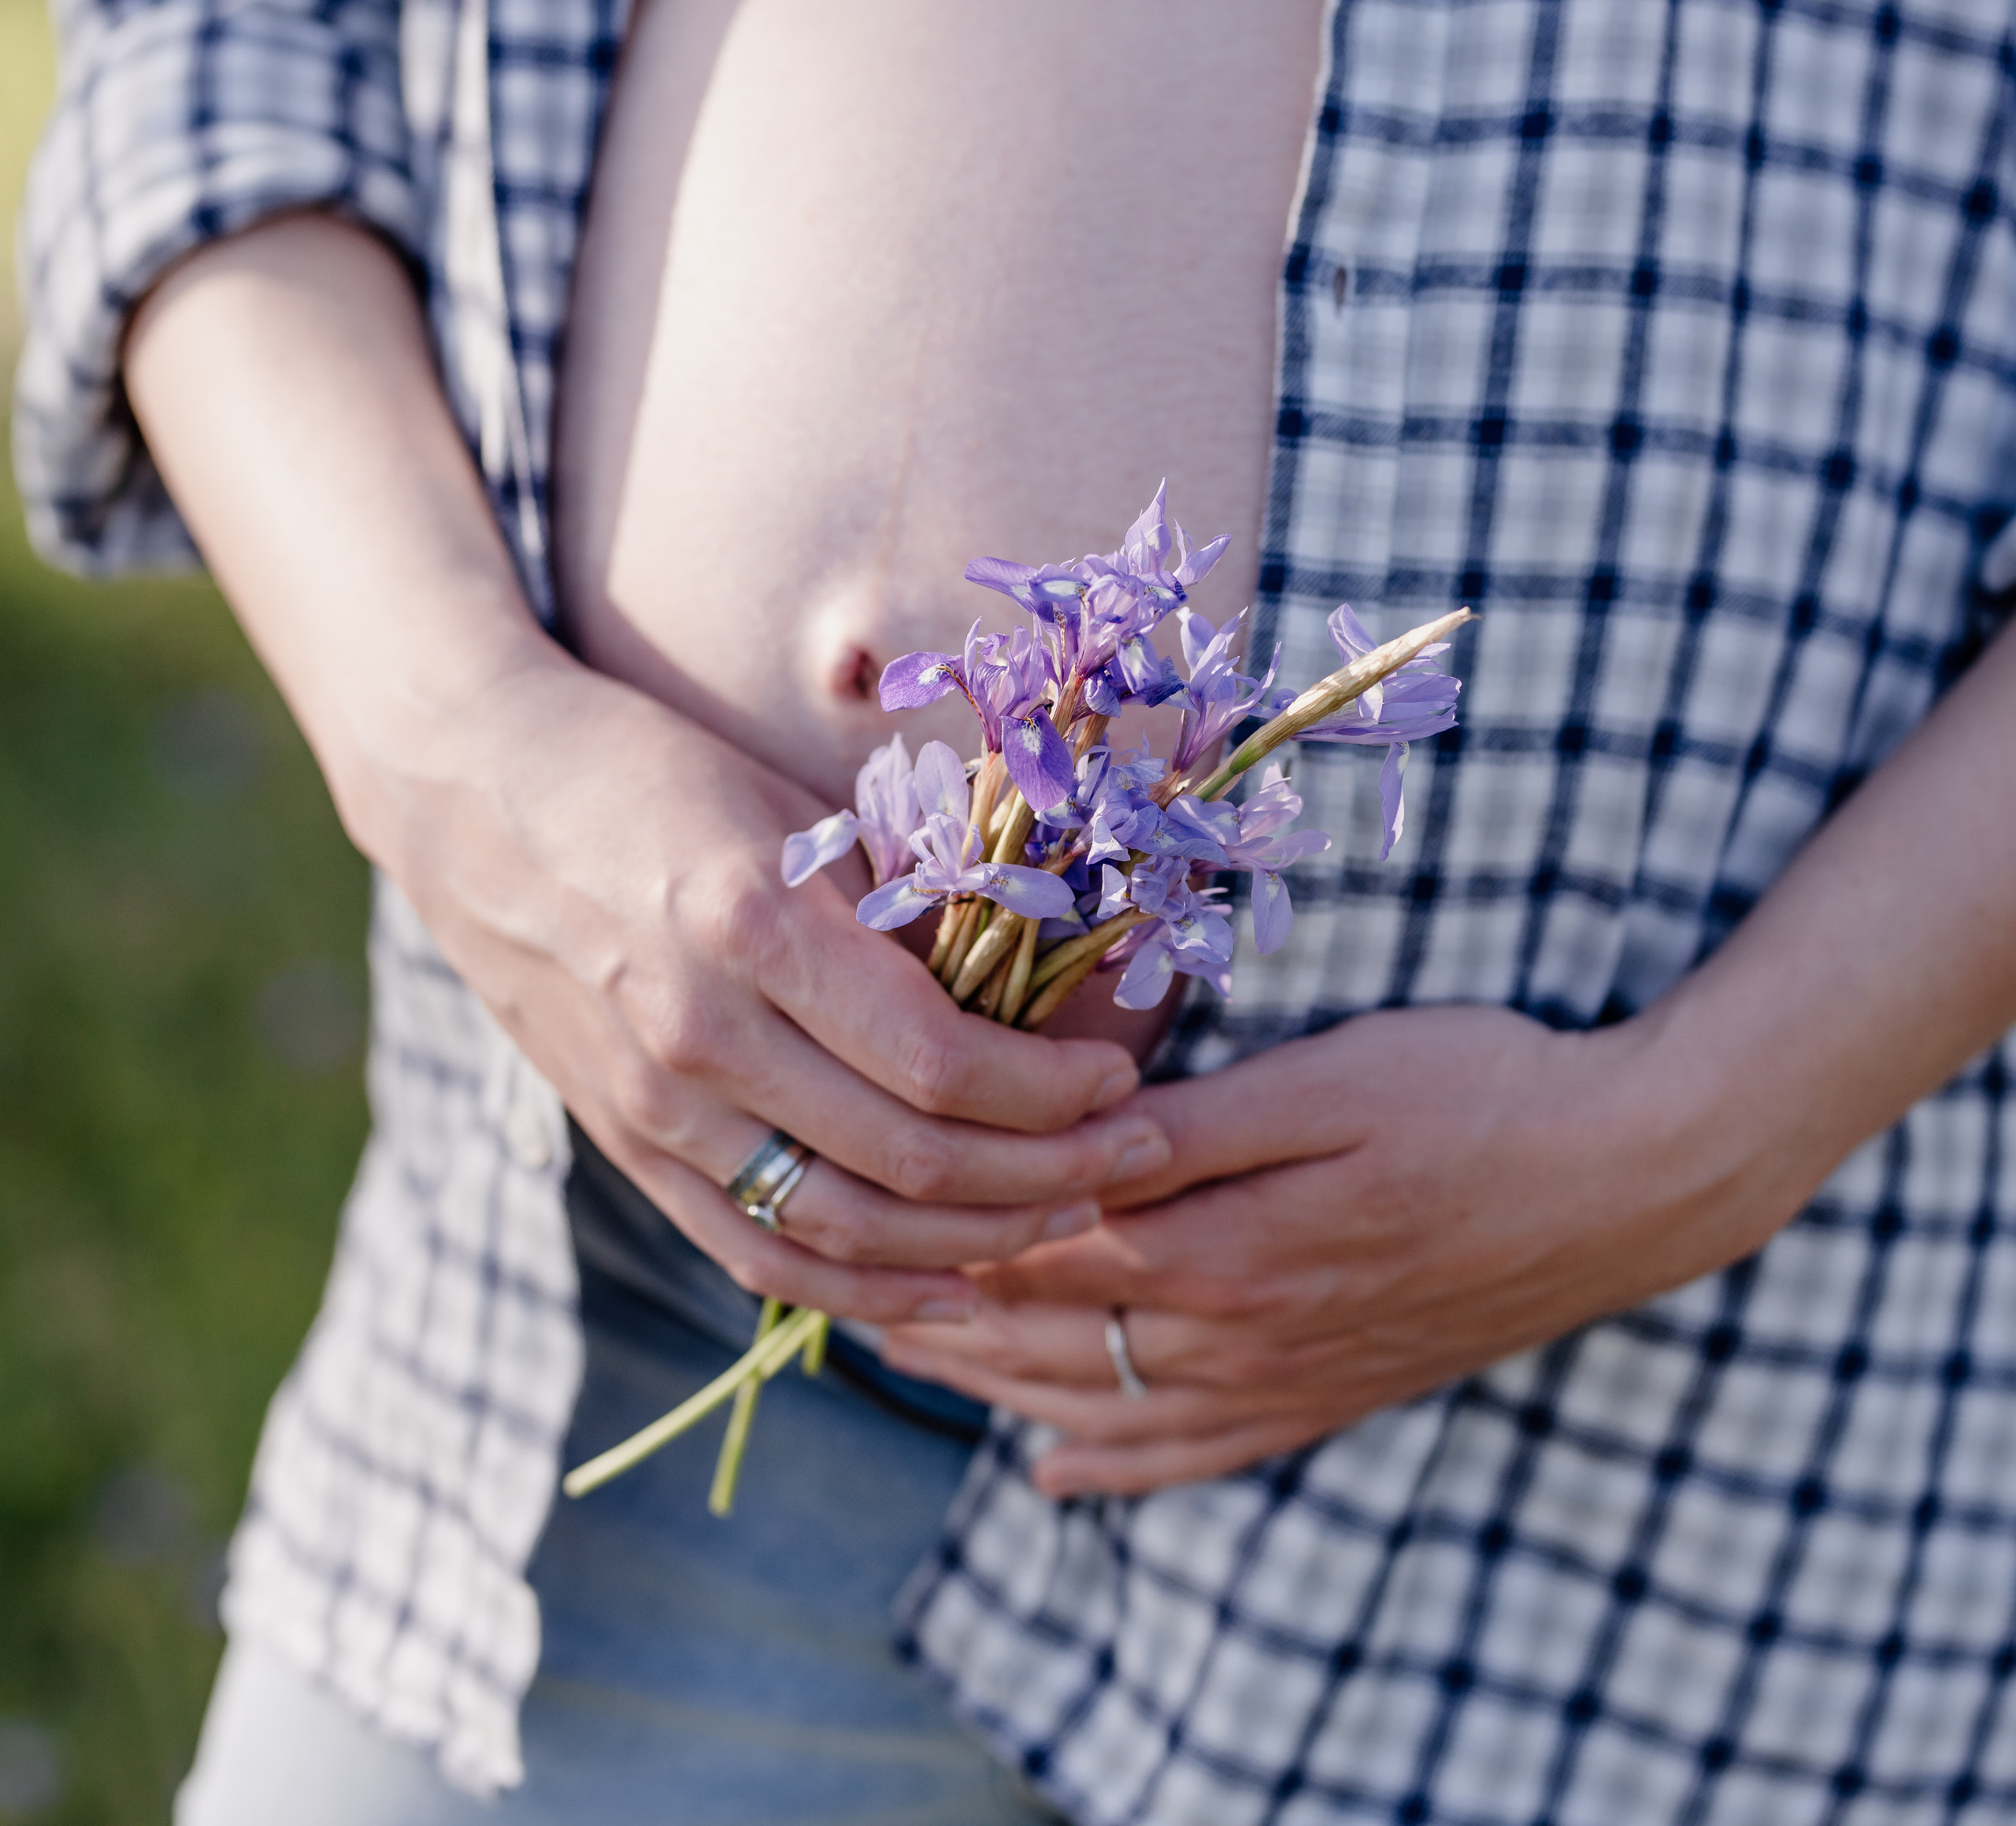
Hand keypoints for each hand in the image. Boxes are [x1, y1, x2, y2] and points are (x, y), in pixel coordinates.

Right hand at [367, 642, 1174, 1321]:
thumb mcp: (786, 816)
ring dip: (977, 1241)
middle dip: (1048, 1173)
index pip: (940, 1061)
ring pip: (846, 1228)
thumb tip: (1024, 1006)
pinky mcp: (627, 1145)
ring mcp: (653, 1107)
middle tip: (1134, 1155)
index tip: (1118, 1080)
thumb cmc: (652, 776)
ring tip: (1070, 1217)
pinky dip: (862, 1290)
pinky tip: (950, 1290)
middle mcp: (698, 1036)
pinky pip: (759, 1252)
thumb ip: (894, 919)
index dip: (1050, 1091)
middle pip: (910, 1159)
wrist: (474, 799)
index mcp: (753, 931)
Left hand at [882, 1000, 1812, 1492]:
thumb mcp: (1328, 1080)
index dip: (940, 1233)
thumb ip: (1188, 1128)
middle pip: (1045, 1338)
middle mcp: (1233, 1334)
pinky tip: (1054, 1474)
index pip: (1035, 1251)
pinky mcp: (1328, 1396)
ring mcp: (1282, 1380)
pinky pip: (1191, 1456)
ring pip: (1097, 1404)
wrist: (1629, 1179)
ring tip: (910, 1366)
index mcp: (1218, 1244)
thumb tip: (1069, 1148)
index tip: (860, 1210)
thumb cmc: (1476, 1093)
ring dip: (991, 1386)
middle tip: (840, 1293)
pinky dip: (1110, 1466)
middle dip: (936, 1317)